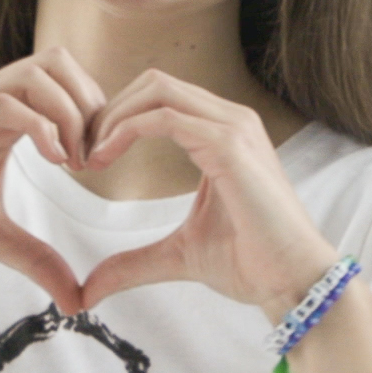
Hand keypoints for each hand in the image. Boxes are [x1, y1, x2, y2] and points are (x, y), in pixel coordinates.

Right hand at [0, 51, 102, 309]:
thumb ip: (37, 259)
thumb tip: (76, 301)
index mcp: (4, 116)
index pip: (66, 82)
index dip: (95, 114)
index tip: (102, 161)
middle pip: (60, 62)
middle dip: (91, 104)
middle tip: (96, 156)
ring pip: (39, 72)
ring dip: (71, 112)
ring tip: (75, 160)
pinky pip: (8, 101)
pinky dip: (42, 124)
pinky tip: (54, 160)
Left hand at [72, 71, 341, 313]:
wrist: (291, 280)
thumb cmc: (249, 263)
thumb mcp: (177, 256)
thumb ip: (132, 263)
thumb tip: (89, 289)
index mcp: (222, 134)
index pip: (159, 98)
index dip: (116, 119)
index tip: (88, 157)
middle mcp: (231, 120)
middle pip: (154, 83)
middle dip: (108, 111)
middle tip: (80, 152)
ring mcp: (233, 127)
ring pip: (156, 90)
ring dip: (111, 117)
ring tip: (88, 156)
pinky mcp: (229, 145)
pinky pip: (163, 117)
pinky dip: (124, 131)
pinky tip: (102, 159)